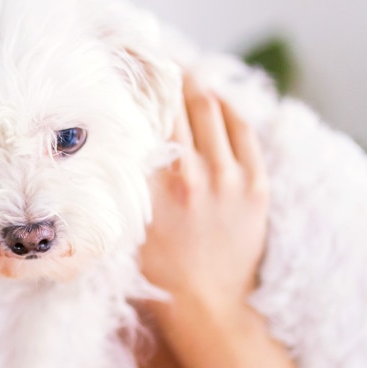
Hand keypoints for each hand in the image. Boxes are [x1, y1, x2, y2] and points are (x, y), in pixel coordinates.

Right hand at [140, 73, 269, 319]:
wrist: (204, 305)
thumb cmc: (155, 269)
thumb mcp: (124, 222)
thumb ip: (122, 179)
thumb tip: (111, 136)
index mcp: (154, 181)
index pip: (147, 113)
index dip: (140, 86)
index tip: (132, 69)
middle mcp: (192, 172)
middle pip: (181, 101)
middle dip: (169, 76)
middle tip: (157, 62)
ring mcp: (229, 178)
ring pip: (212, 109)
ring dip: (198, 87)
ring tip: (186, 75)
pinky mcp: (255, 186)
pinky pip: (242, 131)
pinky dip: (228, 110)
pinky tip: (217, 101)